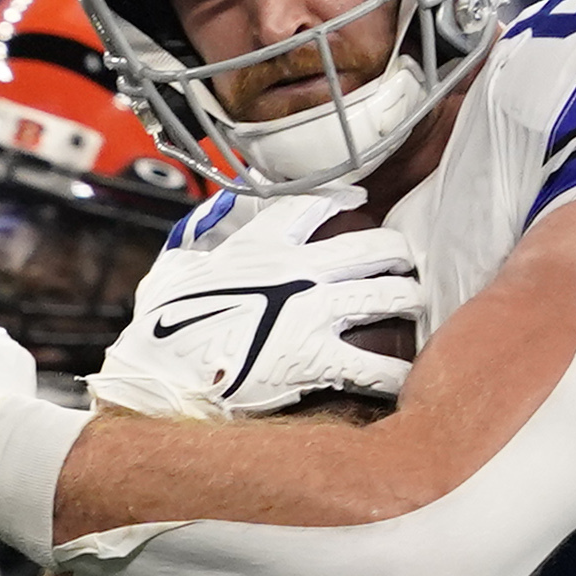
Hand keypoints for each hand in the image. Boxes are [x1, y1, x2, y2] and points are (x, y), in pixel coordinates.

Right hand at [88, 229, 422, 417]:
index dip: (345, 198)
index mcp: (263, 245)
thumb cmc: (160, 325)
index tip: (360, 198)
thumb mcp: (174, 271)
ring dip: (408, 301)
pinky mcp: (316, 360)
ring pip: (387, 297)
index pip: (316, 205)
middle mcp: (298, 272)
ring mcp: (313, 315)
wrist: (161, 371)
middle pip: (372, 249)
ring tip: (415, 308)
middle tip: (405, 265)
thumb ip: (192, 256)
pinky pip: (373, 366)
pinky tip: (407, 376)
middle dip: (396, 256)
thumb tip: (188, 259)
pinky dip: (394, 372)